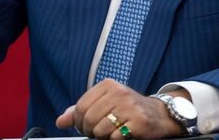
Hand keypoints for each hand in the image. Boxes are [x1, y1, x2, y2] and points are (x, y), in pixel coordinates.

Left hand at [55, 79, 184, 139]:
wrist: (159, 114)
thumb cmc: (127, 109)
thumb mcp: (104, 103)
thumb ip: (80, 110)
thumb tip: (60, 121)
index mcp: (108, 85)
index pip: (81, 106)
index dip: (78, 121)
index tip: (83, 127)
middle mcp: (119, 92)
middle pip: (89, 119)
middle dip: (89, 131)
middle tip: (96, 133)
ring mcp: (129, 106)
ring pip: (100, 129)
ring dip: (102, 137)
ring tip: (109, 133)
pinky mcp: (139, 121)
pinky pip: (115, 137)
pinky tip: (121, 134)